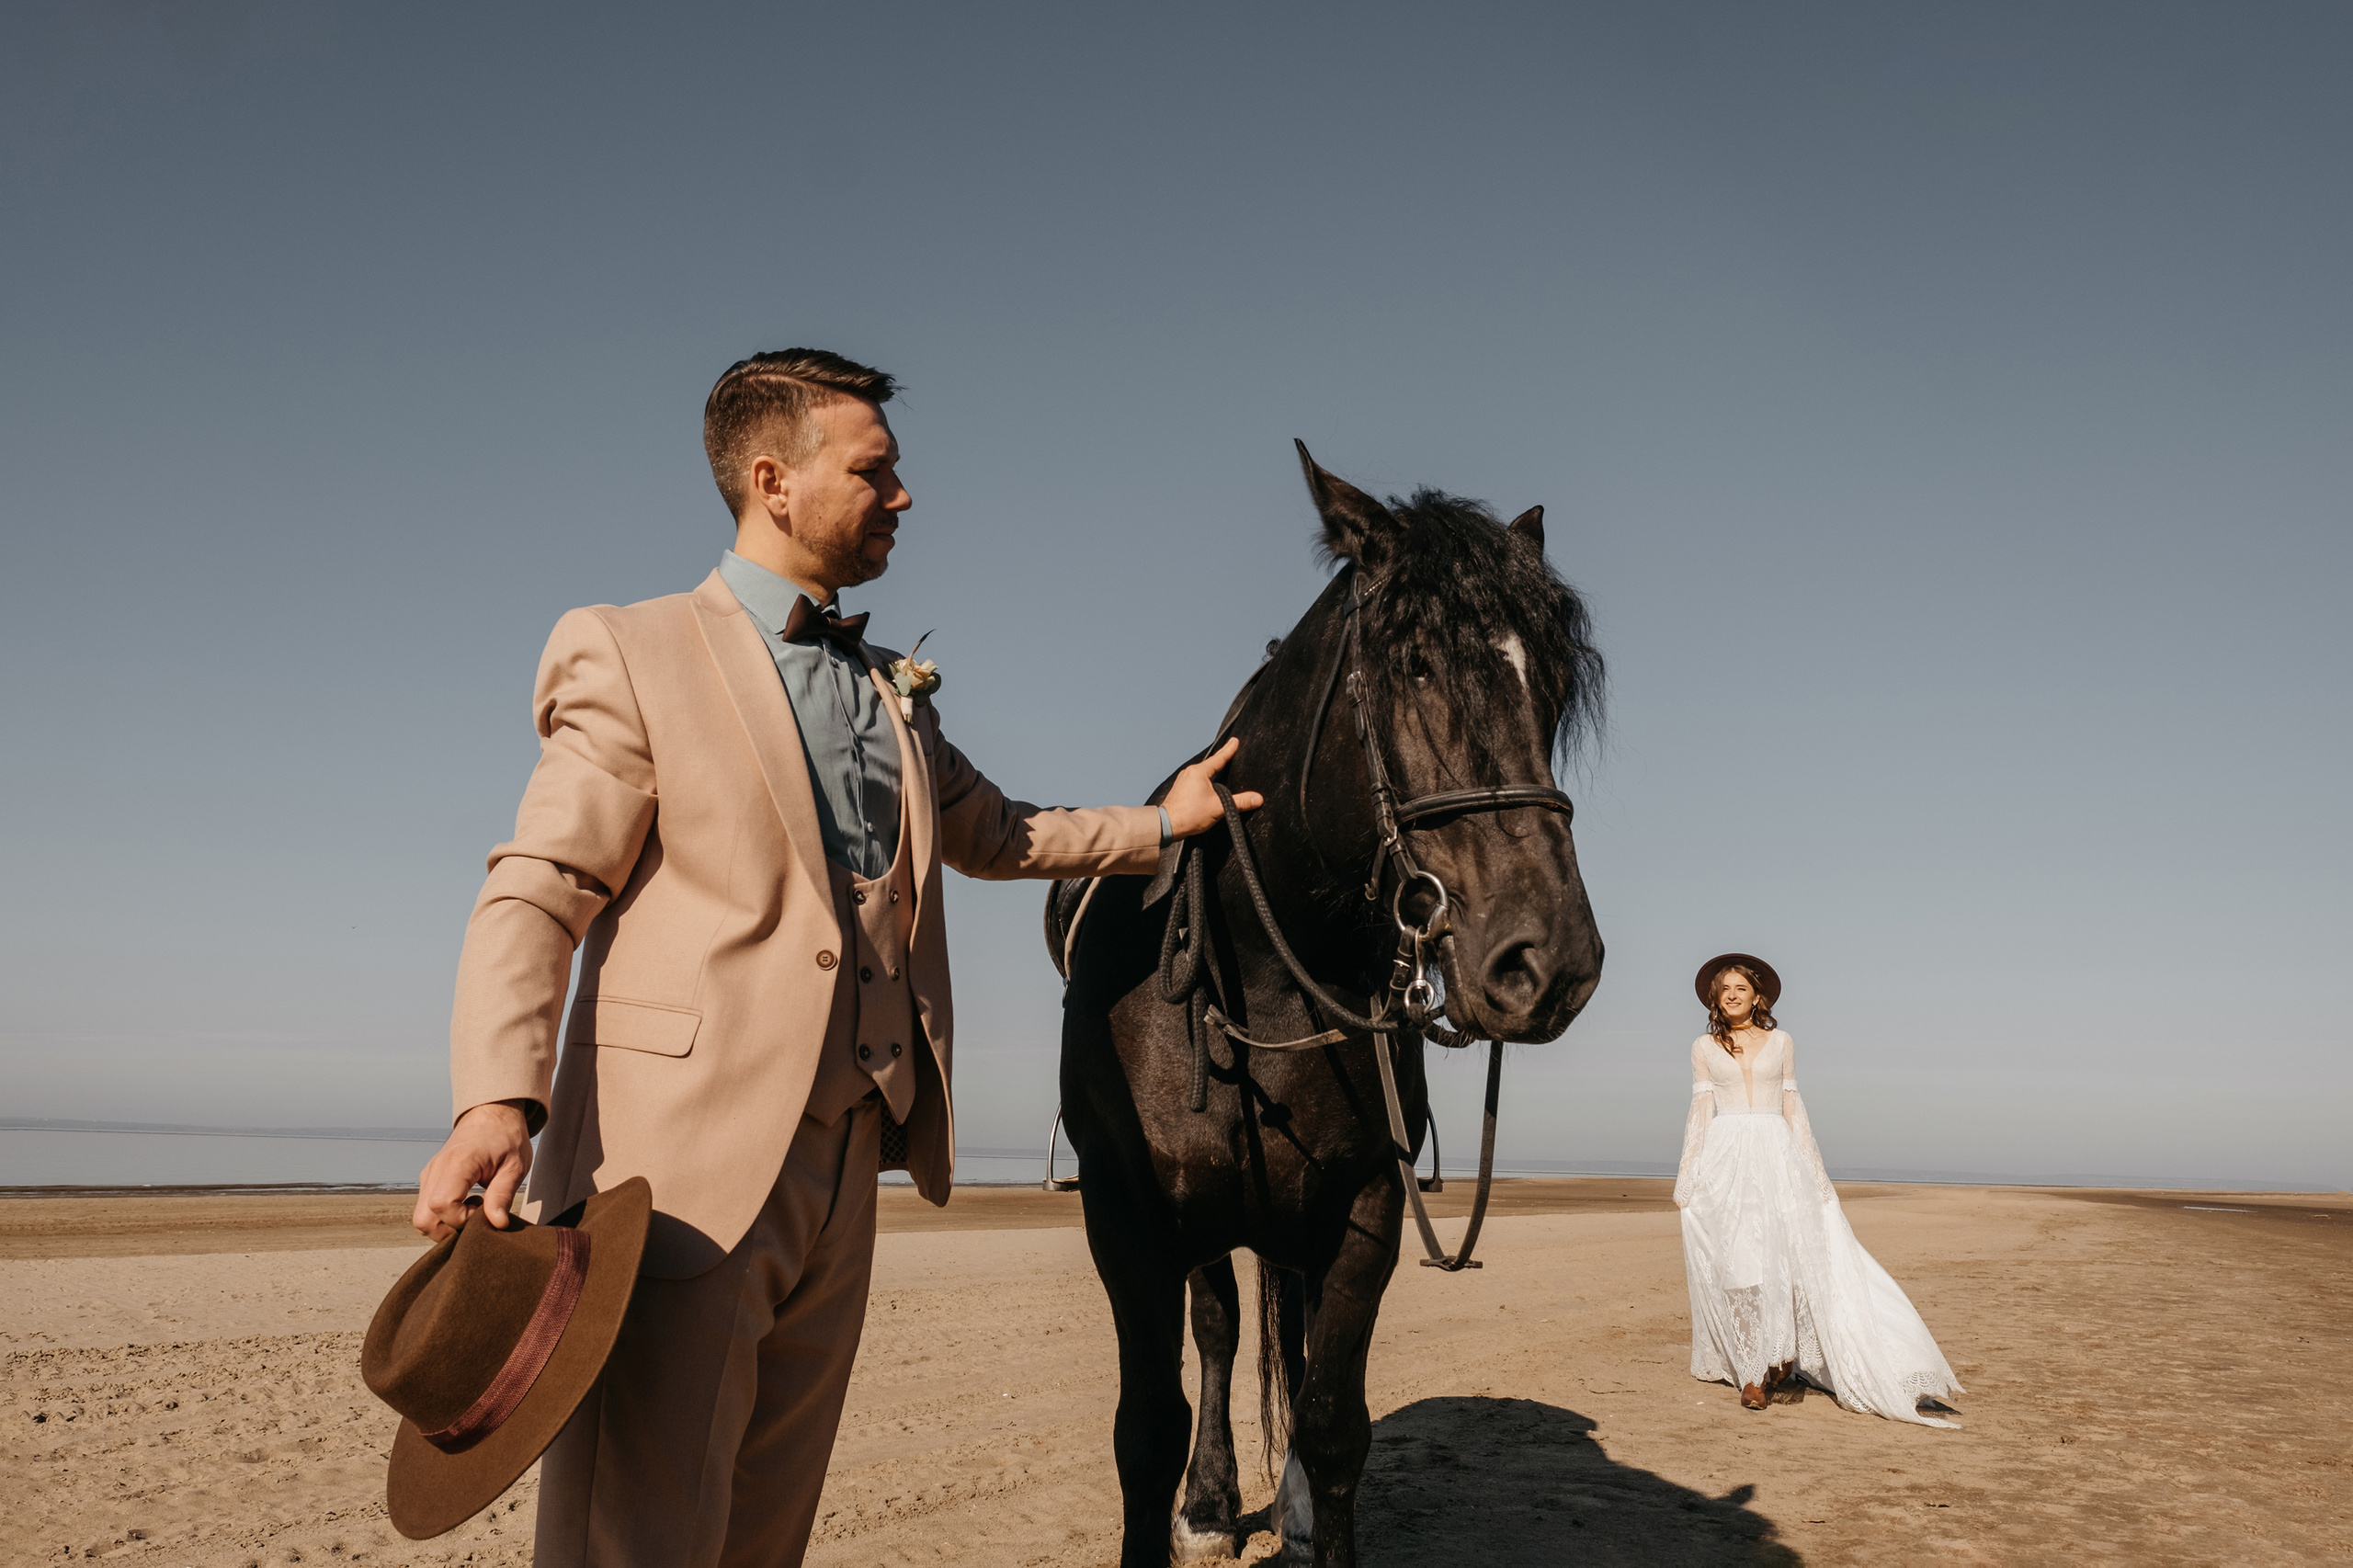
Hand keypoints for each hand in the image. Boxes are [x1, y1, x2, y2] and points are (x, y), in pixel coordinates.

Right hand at [412, 1100, 533, 1240]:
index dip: (461, 1219)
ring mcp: (429, 1174)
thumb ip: (503, 1196)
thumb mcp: (515, 1166)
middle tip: (477, 1216)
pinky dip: (443, 1215)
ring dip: (446, 1224)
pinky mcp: (429, 1179)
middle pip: (423, 1219)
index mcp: (457, 1163)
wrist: (492, 1113)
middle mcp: (436, 1169)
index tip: (483, 1210)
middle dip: (449, 1230)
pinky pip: (426, 1208)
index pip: (441, 1205)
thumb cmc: (506, 1137)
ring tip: (473, 1207)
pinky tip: (466, 1202)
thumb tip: (497, 1224)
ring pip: (421, 1218)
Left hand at [1163, 737, 1263, 838]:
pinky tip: (1208, 786)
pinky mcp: (1181, 790)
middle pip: (1210, 764)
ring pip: (1203, 773)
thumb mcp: (1219, 807)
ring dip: (1212, 771)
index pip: (1219, 758)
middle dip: (1221, 759)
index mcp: (1199, 772)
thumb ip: (1240, 802)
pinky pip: (1196, 780)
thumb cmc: (1190, 814)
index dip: (1229, 750)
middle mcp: (1190, 773)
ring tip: (1221, 768)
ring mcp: (1183, 781)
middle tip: (1230, 752)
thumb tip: (1258, 798)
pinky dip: (1205, 780)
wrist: (1167, 826)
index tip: (1235, 740)